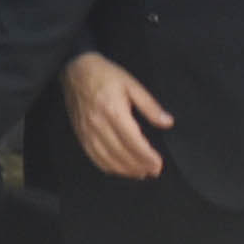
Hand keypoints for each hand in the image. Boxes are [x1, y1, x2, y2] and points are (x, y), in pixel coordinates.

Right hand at [64, 52, 171, 179]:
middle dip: (139, 166)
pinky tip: (119, 170)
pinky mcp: (81, 134)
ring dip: (125, 170)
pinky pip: (94, 157)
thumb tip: (167, 123)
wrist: (75, 70)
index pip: (133, 142)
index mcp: (114, 112)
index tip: (159, 165)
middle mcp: (99, 125)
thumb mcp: (132, 84)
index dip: (147, 157)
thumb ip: (150, 106)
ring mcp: (88, 132)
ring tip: (140, 173)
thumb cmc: (106, 75)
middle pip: (121, 154)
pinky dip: (108, 167)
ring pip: (107, 159)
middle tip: (154, 172)